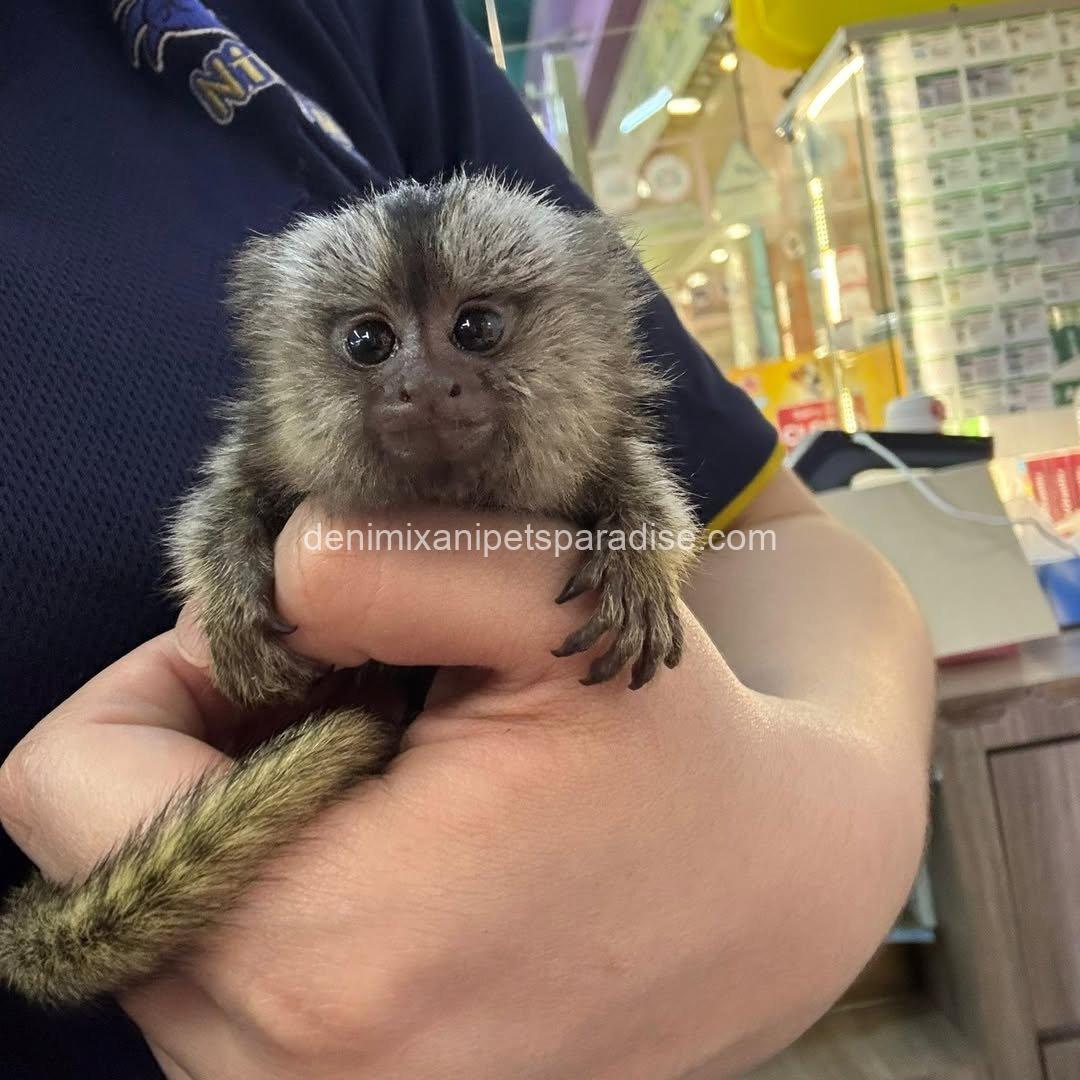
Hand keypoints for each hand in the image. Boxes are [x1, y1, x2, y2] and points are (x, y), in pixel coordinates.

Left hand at [0, 502, 924, 1078]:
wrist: (769, 898)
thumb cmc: (673, 757)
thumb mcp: (551, 608)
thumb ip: (386, 555)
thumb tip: (265, 586)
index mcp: (321, 949)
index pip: (67, 785)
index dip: (169, 682)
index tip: (302, 660)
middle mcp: (281, 1074)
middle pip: (103, 853)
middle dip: (216, 753)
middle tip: (370, 715)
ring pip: (153, 917)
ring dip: (249, 825)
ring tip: (399, 790)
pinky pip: (215, 980)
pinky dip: (276, 899)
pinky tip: (399, 861)